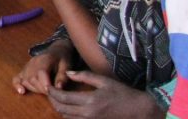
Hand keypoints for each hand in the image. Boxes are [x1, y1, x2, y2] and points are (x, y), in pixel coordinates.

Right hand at [13, 42, 73, 95]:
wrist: (56, 51)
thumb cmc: (62, 59)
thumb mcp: (67, 66)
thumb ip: (63, 77)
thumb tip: (58, 88)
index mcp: (44, 60)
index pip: (41, 72)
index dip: (45, 84)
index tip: (52, 92)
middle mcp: (33, 63)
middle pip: (32, 79)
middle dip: (41, 89)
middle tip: (51, 93)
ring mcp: (27, 66)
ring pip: (25, 80)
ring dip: (34, 89)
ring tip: (44, 91)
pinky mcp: (23, 70)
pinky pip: (16, 78)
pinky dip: (17, 85)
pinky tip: (22, 91)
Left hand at [48, 71, 164, 118]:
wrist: (139, 111)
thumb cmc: (123, 94)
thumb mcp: (105, 81)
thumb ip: (85, 76)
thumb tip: (68, 73)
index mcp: (90, 100)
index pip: (63, 98)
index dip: (52, 92)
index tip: (48, 87)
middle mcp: (88, 113)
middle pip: (61, 110)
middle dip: (52, 101)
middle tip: (50, 93)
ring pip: (67, 118)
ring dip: (60, 109)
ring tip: (58, 100)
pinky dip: (69, 116)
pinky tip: (70, 109)